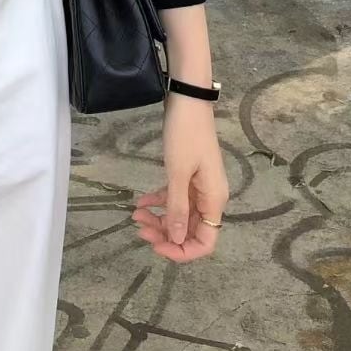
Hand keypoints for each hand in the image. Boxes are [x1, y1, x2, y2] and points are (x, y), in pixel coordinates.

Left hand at [131, 95, 228, 261]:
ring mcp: (199, 186)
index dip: (182, 251)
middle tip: (140, 229)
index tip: (157, 246)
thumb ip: (177, 208)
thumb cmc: (185, 135)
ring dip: (159, 219)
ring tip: (135, 216)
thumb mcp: (178, 173)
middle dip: (166, 235)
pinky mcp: (189, 175)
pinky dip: (158, 201)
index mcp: (214, 200)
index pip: (205, 242)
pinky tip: (140, 202)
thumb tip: (178, 241)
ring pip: (181, 215)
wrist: (187, 99)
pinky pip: (175, 197)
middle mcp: (210, 198)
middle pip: (190, 230)